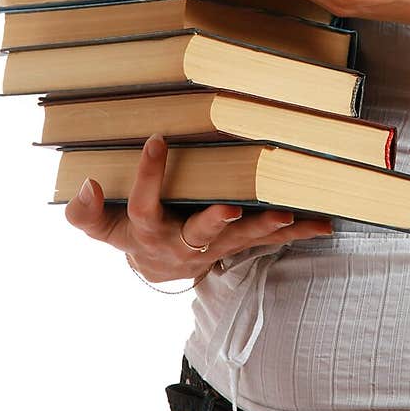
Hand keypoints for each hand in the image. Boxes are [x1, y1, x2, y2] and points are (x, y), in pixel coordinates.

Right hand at [63, 134, 332, 282]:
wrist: (161, 271)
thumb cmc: (131, 234)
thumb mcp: (102, 228)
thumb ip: (85, 213)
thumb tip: (89, 184)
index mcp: (150, 233)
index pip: (144, 206)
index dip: (149, 176)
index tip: (156, 140)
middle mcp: (186, 243)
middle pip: (201, 234)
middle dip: (218, 221)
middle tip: (234, 208)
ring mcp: (216, 247)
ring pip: (242, 239)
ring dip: (266, 228)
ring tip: (289, 215)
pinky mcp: (240, 244)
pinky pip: (271, 241)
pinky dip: (298, 233)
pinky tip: (324, 224)